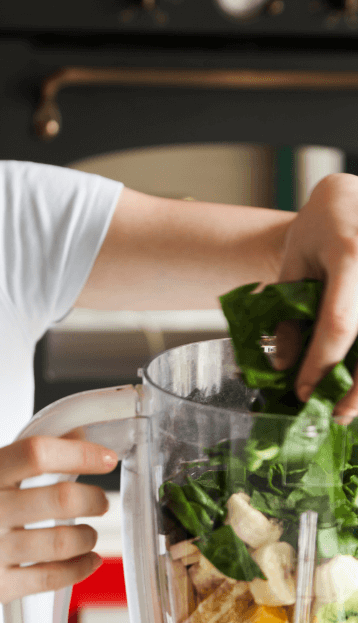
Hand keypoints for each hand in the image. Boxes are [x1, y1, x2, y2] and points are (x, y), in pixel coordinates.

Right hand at [0, 436, 117, 622]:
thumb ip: (15, 460)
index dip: (79, 453)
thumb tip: (73, 436)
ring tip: (89, 533)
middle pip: (59, 499)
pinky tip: (86, 560)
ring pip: (61, 542)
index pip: (35, 453)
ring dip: (89, 536)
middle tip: (100, 501)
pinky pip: (50, 578)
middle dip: (94, 500)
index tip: (105, 457)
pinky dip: (79, 568)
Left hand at [273, 173, 357, 419]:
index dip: (322, 363)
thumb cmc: (320, 226)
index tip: (303, 391)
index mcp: (351, 255)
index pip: (339, 323)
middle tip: (336, 417)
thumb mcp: (293, 263)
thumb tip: (282, 363)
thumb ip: (288, 311)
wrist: (353, 196)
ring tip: (352, 409)